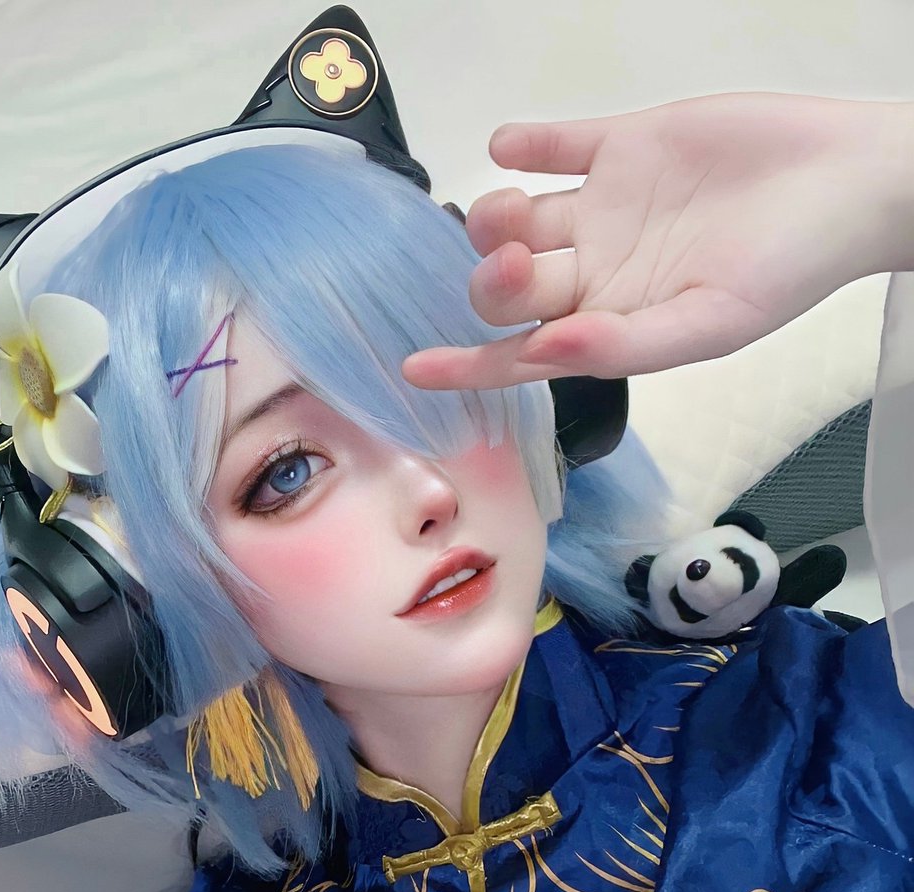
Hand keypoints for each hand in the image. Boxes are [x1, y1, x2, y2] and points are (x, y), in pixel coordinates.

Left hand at [405, 94, 913, 387]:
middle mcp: (595, 270)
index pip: (520, 354)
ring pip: (518, 217)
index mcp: (609, 323)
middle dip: (496, 280)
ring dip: (496, 215)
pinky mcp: (622, 145)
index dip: (467, 366)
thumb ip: (623, 346)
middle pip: (510, 285)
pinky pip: (557, 145)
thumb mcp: (709, 323)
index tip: (415, 370)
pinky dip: (528, 144)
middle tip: (515, 263)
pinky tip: (512, 146)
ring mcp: (603, 208)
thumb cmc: (792, 266)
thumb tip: (544, 353)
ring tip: (513, 207)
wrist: (852, 180)